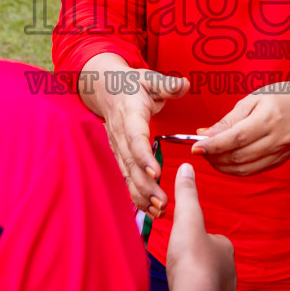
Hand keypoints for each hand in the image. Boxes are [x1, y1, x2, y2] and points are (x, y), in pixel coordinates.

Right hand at [95, 66, 190, 219]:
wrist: (105, 89)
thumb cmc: (131, 85)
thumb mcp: (149, 79)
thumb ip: (167, 85)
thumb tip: (185, 85)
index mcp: (130, 116)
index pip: (135, 138)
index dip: (144, 156)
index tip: (156, 172)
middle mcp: (121, 135)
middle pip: (131, 164)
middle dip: (145, 186)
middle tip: (163, 202)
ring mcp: (118, 148)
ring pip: (128, 175)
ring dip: (142, 195)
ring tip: (159, 211)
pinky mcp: (120, 156)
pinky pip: (127, 178)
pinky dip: (137, 195)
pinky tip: (151, 210)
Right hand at [164, 163, 235, 290]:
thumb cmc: (191, 259)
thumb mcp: (186, 219)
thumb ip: (186, 194)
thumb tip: (187, 166)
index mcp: (226, 247)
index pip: (215, 240)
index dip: (199, 241)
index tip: (186, 245)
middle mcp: (231, 270)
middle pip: (213, 263)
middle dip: (200, 264)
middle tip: (182, 265)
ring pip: (211, 284)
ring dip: (199, 284)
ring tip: (183, 283)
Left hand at [194, 86, 289, 175]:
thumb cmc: (279, 98)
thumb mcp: (251, 100)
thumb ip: (227, 120)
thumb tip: (204, 134)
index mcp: (268, 119)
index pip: (236, 138)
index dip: (213, 145)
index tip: (196, 147)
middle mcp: (277, 139)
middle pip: (239, 156)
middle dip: (214, 156)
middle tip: (200, 150)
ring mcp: (280, 153)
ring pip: (244, 168)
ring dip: (222, 166)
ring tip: (210, 156)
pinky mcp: (280, 162)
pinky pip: (253, 171)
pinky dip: (235, 169)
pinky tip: (225, 161)